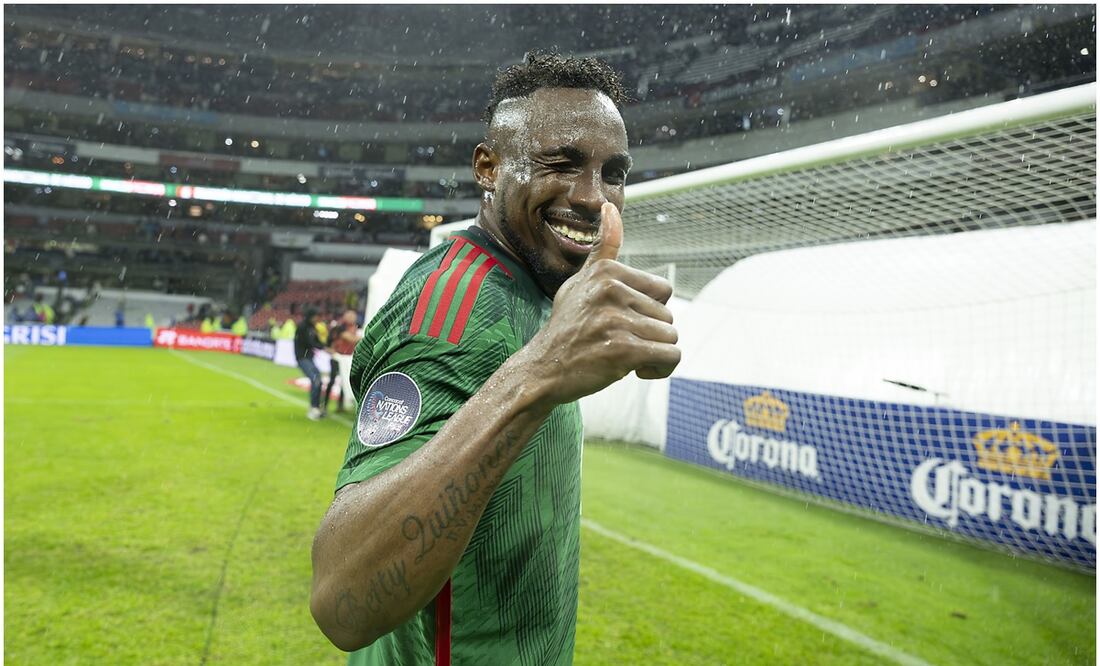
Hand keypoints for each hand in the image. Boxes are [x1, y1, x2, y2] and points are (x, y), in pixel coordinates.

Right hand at [522, 202, 680, 405]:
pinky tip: (634, 370)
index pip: (662, 290)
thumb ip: (603, 249)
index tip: (620, 320)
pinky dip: (658, 368)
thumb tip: (610, 206)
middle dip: (648, 333)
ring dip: (652, 352)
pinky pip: (669, 357)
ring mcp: (616, 320)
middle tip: (616, 341)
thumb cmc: (567, 326)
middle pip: (667, 316)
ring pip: (669, 337)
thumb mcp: (580, 282)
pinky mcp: (623, 350)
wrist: (543, 369)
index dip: (646, 310)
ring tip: (622, 355)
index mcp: (607, 271)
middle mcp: (611, 290)